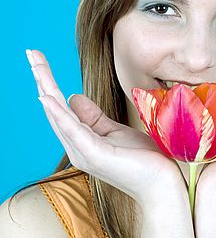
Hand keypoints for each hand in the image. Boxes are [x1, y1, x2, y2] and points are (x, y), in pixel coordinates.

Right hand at [27, 49, 185, 206]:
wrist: (162, 185)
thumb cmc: (143, 160)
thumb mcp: (116, 131)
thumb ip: (93, 117)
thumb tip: (72, 97)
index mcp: (81, 141)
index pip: (61, 106)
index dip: (49, 82)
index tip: (39, 58)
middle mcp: (77, 147)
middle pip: (54, 107)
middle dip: (42, 79)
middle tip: (31, 53)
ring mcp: (84, 153)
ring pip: (59, 115)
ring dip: (47, 88)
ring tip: (36, 66)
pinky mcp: (95, 155)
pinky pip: (73, 130)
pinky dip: (59, 113)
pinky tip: (48, 96)